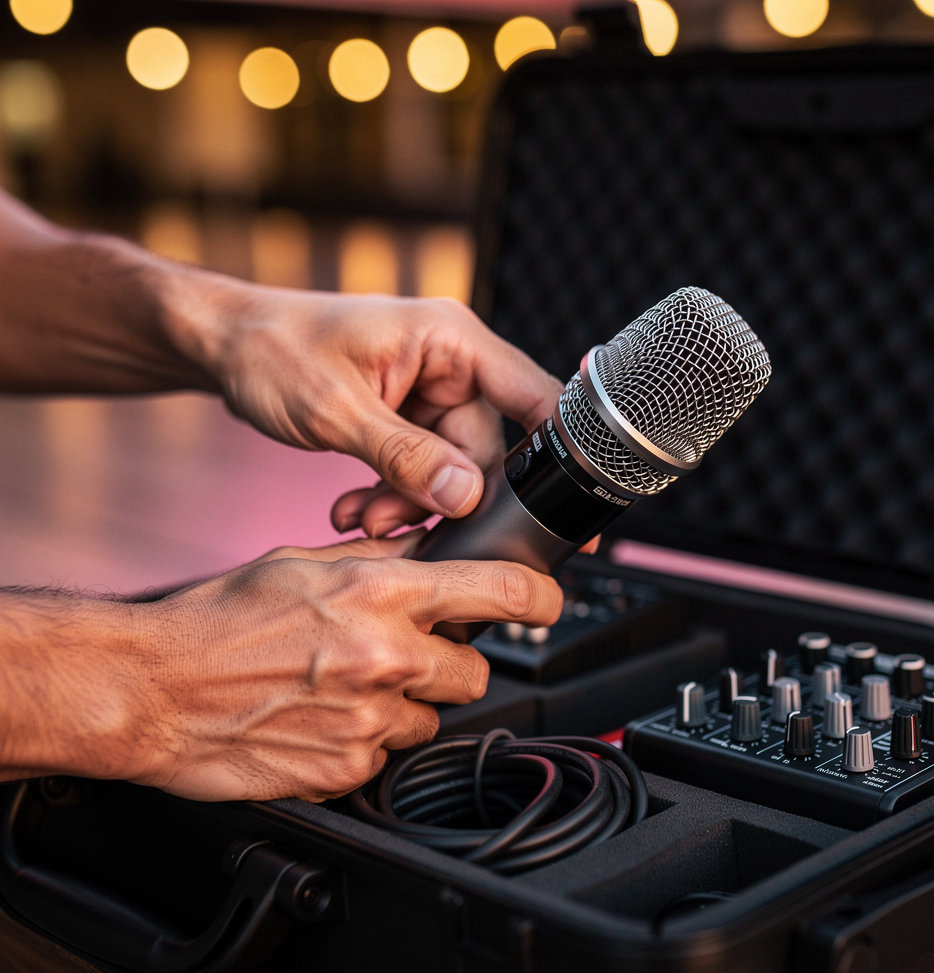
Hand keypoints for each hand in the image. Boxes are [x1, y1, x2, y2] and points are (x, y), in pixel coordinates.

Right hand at [118, 535, 562, 801]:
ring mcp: (371, 717)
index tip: (547, 603)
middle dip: (447, 663)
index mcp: (381, 592)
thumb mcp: (302, 563)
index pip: (502, 592)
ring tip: (344, 686)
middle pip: (475, 670)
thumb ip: (377, 563)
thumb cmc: (218, 619)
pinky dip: (364, 738)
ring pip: (431, 716)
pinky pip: (385, 753)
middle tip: (401, 654)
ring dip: (403, 703)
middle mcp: (386, 654)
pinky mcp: (348, 766)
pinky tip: (321, 717)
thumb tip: (428, 556)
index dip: (540, 598)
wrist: (155, 688)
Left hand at [200, 288, 562, 537]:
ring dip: (409, 502)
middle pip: (484, 449)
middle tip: (393, 526)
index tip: (564, 508)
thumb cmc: (272, 349)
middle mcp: (449, 364)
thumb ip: (405, 456)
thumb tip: (464, 497)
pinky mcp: (406, 417)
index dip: (558, 452)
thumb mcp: (337, 409)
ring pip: (448, 469)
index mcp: (451, 340)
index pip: (532, 396)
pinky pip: (421, 469)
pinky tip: (357, 509)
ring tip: (361, 519)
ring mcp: (428, 393)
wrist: (224, 346)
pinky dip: (393, 494)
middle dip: (442, 496)